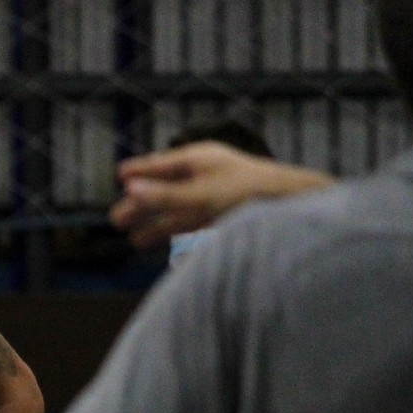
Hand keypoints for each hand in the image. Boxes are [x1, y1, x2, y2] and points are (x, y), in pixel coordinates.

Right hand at [111, 141, 330, 248]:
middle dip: (142, 206)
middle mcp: (207, 176)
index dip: (140, 170)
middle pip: (167, 191)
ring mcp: (218, 198)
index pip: (162, 164)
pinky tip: (173, 252)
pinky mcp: (229, 218)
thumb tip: (129, 189)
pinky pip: (198, 227)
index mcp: (199, 160)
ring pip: (180, 212)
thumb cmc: (250, 192)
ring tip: (136, 241)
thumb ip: (165, 197)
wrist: (295, 206)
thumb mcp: (202, 196)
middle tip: (116, 220)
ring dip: (157, 226)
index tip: (119, 174)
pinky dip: (181, 237)